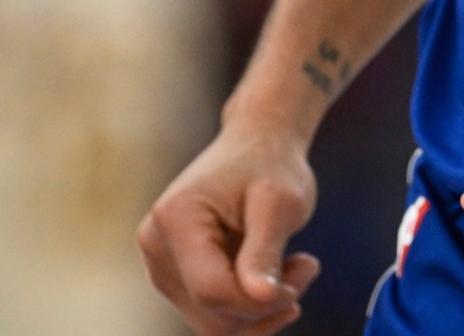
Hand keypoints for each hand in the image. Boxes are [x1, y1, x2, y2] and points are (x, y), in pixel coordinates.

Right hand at [139, 126, 322, 335]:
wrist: (256, 146)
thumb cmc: (270, 166)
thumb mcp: (279, 202)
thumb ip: (265, 251)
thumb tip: (262, 297)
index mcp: (174, 219)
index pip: (212, 291)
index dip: (262, 299)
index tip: (307, 268)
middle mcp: (156, 246)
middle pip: (213, 313)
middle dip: (266, 303)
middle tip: (307, 267)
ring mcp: (161, 265)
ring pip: (214, 323)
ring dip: (261, 308)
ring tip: (295, 267)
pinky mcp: (176, 278)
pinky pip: (213, 316)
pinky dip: (250, 308)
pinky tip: (276, 280)